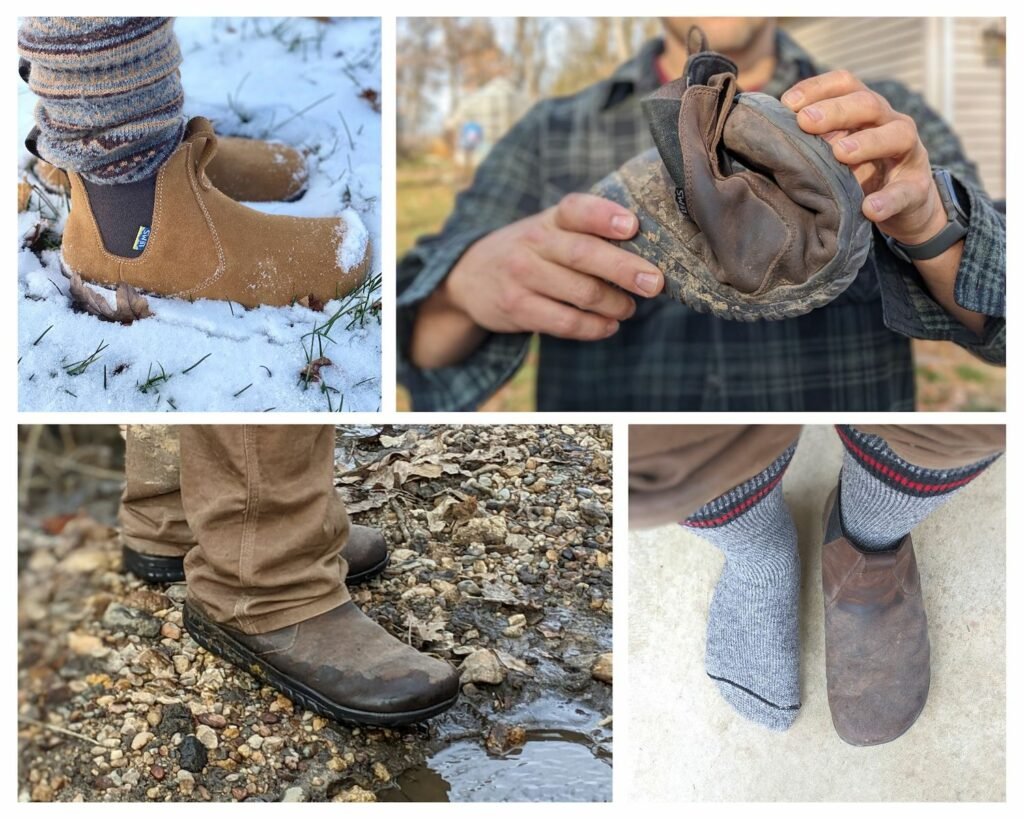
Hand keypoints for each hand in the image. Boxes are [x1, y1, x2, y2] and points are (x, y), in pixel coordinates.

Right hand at [443, 193, 663, 340]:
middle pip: (584, 255)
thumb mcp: (547, 231)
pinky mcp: (518, 309)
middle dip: (625, 270)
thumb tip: (646, 251)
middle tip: (654, 283)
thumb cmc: (529, 252)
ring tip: (629, 308)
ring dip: (614, 304)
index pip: (576, 209)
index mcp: (547, 220)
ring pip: (581, 293)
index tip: (632, 225)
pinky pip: (565, 323)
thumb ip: (585, 234)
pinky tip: (609, 326)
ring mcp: (522, 277)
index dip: (604, 216)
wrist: (469, 278)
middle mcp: (533, 244)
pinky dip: (594, 328)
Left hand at [782, 70, 946, 245]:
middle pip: (867, 104)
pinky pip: (905, 192)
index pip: (845, 84)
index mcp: (866, 111)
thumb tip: (767, 134)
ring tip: (841, 153)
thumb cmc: (860, 172)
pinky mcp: (917, 189)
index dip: (818, 87)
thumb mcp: (836, 153)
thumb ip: (813, 141)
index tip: (788, 102)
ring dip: (867, 142)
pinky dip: (887, 200)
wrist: (906, 207)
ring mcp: (909, 154)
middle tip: (806, 122)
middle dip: (836, 110)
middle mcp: (890, 123)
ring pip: (896, 136)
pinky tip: (869, 208)